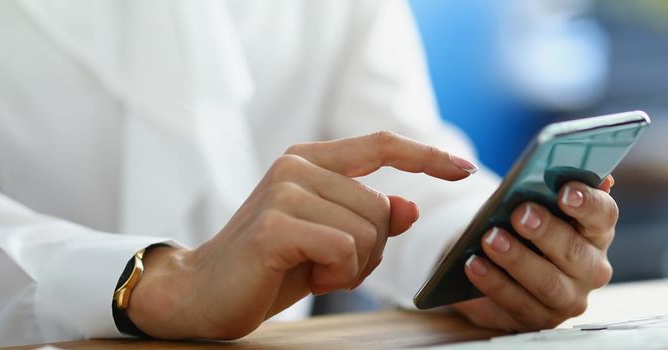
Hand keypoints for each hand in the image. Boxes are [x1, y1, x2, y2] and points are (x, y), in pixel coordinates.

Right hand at [127, 132, 476, 338]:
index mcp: (309, 161)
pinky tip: (305, 277)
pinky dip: (337, 275)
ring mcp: (284, 192)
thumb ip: (367, 219)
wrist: (203, 294)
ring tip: (310, 270)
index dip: (427, 156)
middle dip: (369, 251)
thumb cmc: (267, 267)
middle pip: (381, 208)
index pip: (381, 146)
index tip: (464, 169)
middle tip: (327, 266)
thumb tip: (411, 207)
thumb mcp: (327, 241)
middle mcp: (296, 166)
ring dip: (351, 267)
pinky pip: (346, 250)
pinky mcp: (276, 225)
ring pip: (368, 231)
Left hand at [453, 176, 616, 331]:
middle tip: (519, 213)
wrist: (496, 257)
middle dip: (545, 231)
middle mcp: (590, 269)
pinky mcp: (538, 320)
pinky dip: (494, 284)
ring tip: (490, 238)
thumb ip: (550, 185)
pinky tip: (474, 264)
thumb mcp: (534, 201)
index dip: (587, 203)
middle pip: (573, 252)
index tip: (564, 191)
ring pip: (547, 284)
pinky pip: (517, 306)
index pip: (604, 214)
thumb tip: (572, 168)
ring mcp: (567, 299)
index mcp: (597, 231)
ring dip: (517, 260)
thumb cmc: (522, 222)